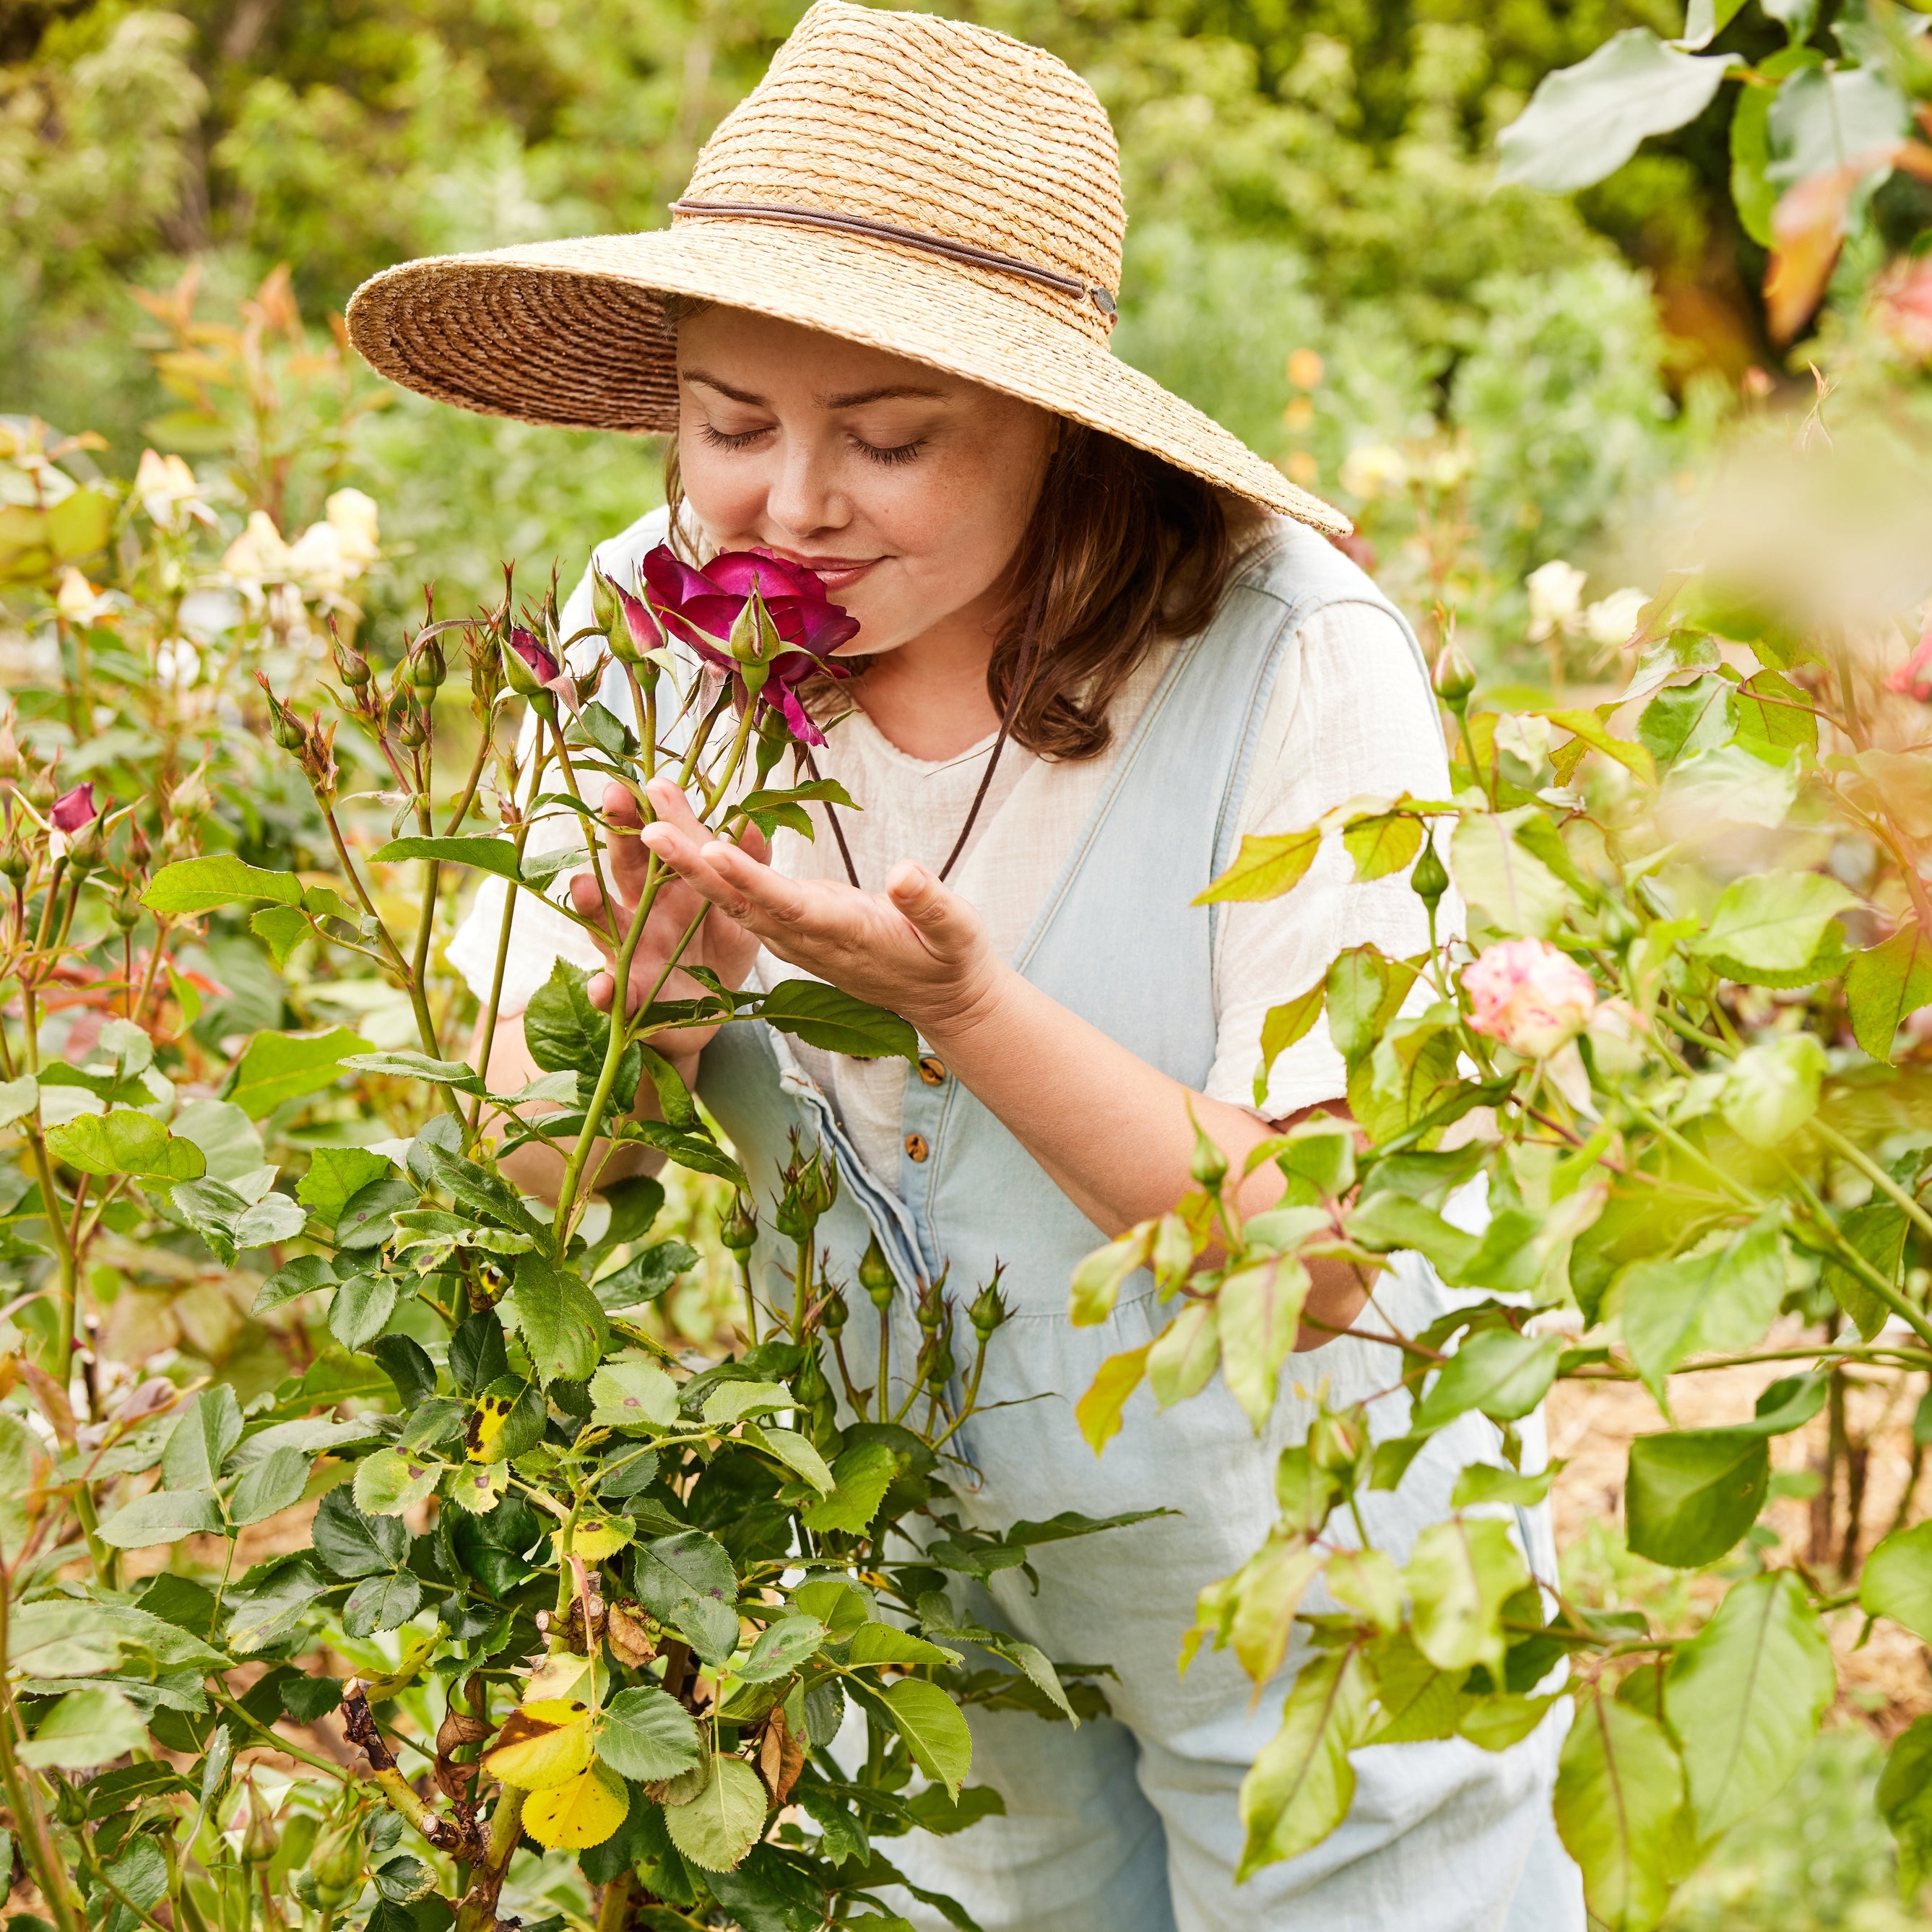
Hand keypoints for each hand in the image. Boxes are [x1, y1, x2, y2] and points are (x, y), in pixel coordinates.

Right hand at [568, 780, 764, 1070]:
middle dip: (616, 834)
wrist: (709, 1015)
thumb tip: (754, 822)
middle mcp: (640, 912)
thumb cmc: (716, 952)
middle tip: (612, 799)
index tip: (649, 779)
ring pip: (604, 926)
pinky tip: (603, 986)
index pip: (655, 840)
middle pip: (623, 868)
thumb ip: (745, 868)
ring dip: (591, 906)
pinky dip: (605, 991)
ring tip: (584, 886)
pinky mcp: (630, 997)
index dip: (651, 810)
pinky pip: (612, 994)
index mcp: (667, 884)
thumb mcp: (739, 909)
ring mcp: (629, 952)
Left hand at [637, 775, 1003, 1038]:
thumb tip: (906, 873)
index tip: (710, 849)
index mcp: (841, 935)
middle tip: (648, 822)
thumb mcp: (956, 933)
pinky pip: (735, 893)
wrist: (935, 996)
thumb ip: (931, 904)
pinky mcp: (785, 924)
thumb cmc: (948, 958)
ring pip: (727, 895)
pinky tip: (680, 825)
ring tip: (652, 804)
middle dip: (691, 862)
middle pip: (737, 901)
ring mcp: (788, 934)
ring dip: (687, 853)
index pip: (787, 907)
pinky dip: (703, 860)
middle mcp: (803, 938)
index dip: (748, 880)